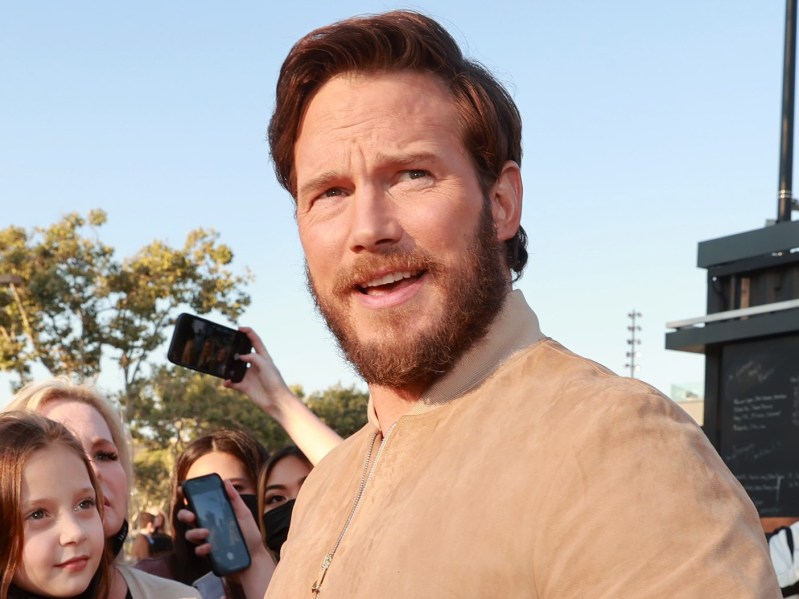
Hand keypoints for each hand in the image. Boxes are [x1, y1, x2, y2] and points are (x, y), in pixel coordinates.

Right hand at [179, 479, 274, 594]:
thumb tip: (226, 482)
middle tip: (192, 516)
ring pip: (189, 534)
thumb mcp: (243, 513)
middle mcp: (206, 524)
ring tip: (206, 532)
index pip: (196, 503)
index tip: (181, 490)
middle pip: (186, 518)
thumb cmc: (249, 534)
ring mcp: (205, 539)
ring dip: (194, 532)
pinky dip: (201, 548)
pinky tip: (209, 547)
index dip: (186, 495)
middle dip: (184, 515)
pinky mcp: (207, 553)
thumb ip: (234, 498)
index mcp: (213, 513)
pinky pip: (197, 550)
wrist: (254, 556)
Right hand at [222, 327, 342, 464]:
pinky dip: (228, 382)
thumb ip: (253, 358)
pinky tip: (226, 382)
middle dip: (235, 348)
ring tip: (223, 365)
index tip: (239, 328)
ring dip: (229, 367)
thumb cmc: (275, 382)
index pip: (255, 341)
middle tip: (226, 345)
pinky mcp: (245, 386)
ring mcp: (249, 375)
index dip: (248, 333)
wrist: (276, 401)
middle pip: (243, 353)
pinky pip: (233, 382)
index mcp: (263, 357)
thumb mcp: (265, 365)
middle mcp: (255, 365)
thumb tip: (240, 356)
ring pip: (235, 368)